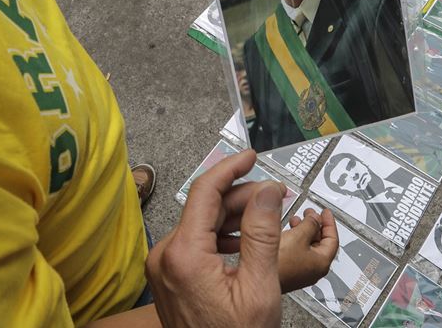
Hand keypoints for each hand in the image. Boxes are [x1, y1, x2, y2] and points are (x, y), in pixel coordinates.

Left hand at [146, 150, 284, 326]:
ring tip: (268, 215)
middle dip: (242, 195)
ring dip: (234, 215)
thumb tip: (267, 189)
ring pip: (202, 223)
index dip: (231, 168)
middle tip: (276, 193)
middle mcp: (166, 256)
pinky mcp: (170, 276)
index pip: (205, 191)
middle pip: (204, 206)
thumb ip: (262, 233)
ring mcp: (165, 267)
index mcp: (184, 254)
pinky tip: (247, 240)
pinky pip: (197, 242)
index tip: (252, 155)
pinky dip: (222, 235)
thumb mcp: (259, 286)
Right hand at [278, 208, 338, 292]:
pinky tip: (284, 233)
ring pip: (306, 247)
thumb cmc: (279, 266)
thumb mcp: (299, 236)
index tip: (325, 213)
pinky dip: (293, 239)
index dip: (329, 223)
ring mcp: (299, 272)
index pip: (333, 239)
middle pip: (320, 243)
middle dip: (314, 225)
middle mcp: (312, 270)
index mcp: (322, 263)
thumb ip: (310, 224)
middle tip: (311, 214)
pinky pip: (295, 252)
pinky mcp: (287, 272)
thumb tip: (315, 217)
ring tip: (295, 220)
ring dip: (302, 231)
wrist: (257, 281)